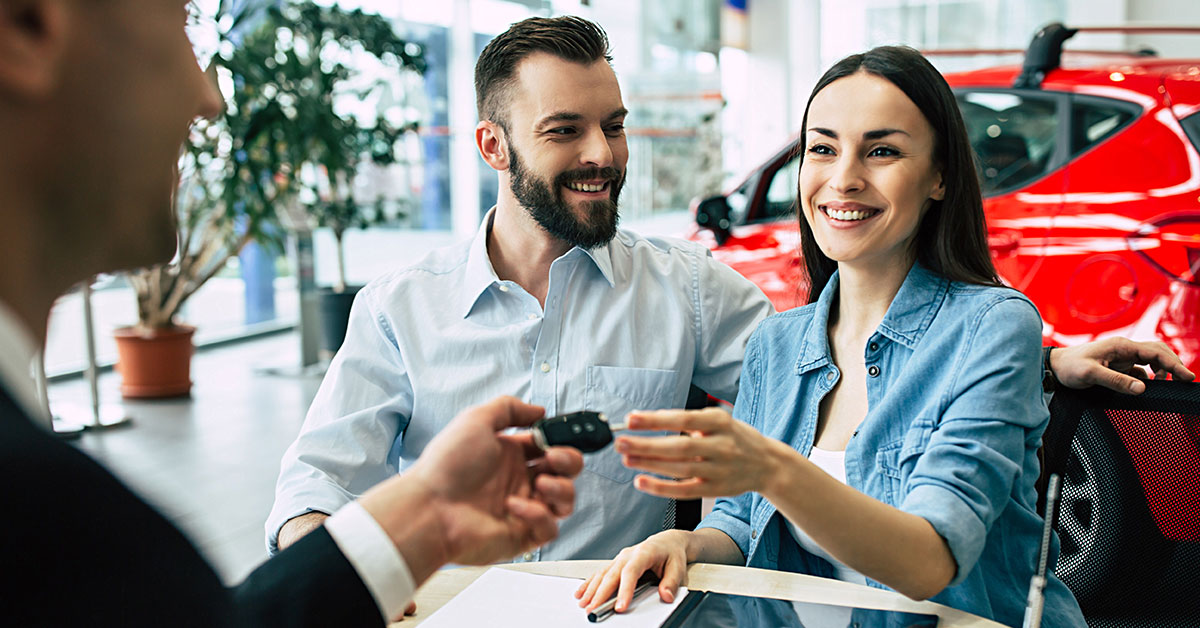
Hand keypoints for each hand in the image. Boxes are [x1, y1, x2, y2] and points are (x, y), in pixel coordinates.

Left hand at [360, 396, 582, 577]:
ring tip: (540, 483)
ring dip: (561, 489)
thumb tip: (540, 411)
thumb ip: (510, 408)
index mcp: (511, 456)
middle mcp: (519, 482)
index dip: (560, 441)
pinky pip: (549, 529)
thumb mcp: (476, 420)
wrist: (429, 508)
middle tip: (553, 458)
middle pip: (565, 473)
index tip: (555, 438)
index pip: (550, 447)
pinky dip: (538, 515)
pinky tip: (512, 506)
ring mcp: (522, 510)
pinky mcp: (521, 536)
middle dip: (569, 462)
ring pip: (564, 502)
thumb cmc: (447, 465)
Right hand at [575, 531, 690, 613]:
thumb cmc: (671, 553)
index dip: (624, 590)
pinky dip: (589, 583)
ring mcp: (620, 558)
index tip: (620, 607)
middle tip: (593, 609)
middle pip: (611, 575)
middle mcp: (628, 554)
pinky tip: (582, 593)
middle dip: (600, 594)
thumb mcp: (678, 567)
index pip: (631, 572)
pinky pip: (600, 573)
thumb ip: (671, 582)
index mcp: (644, 553)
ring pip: (602, 574)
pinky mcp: (616, 563)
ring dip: (591, 589)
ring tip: (584, 604)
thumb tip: (666, 596)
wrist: (668, 542)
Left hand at [615, 408, 784, 498]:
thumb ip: (688, 421)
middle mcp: (721, 445)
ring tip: (626, 458)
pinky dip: (661, 487)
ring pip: (678, 469)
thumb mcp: (719, 420)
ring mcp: (718, 470)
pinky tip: (641, 481)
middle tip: (620, 442)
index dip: (655, 420)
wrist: (767, 464)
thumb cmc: (735, 438)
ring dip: (649, 464)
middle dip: (646, 445)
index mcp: (720, 421)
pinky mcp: (715, 489)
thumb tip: (647, 420)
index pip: (682, 419)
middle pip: (678, 447)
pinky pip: (684, 491)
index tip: (631, 419)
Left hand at [1051, 338, 1194, 393]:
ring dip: (1163, 369)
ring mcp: (1122, 357)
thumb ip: (1116, 381)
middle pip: (1157, 352)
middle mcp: (1124, 349)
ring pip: (1151, 360)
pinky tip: (1151, 385)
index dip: (1173, 364)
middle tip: (1185, 380)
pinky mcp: (1118, 365)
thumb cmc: (1069, 367)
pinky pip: (1140, 369)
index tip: (1186, 376)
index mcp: (1120, 346)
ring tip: (1169, 383)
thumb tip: (1142, 387)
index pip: (1155, 352)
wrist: (1054, 366)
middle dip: (1173, 364)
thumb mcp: (1091, 374)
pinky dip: (1150, 376)